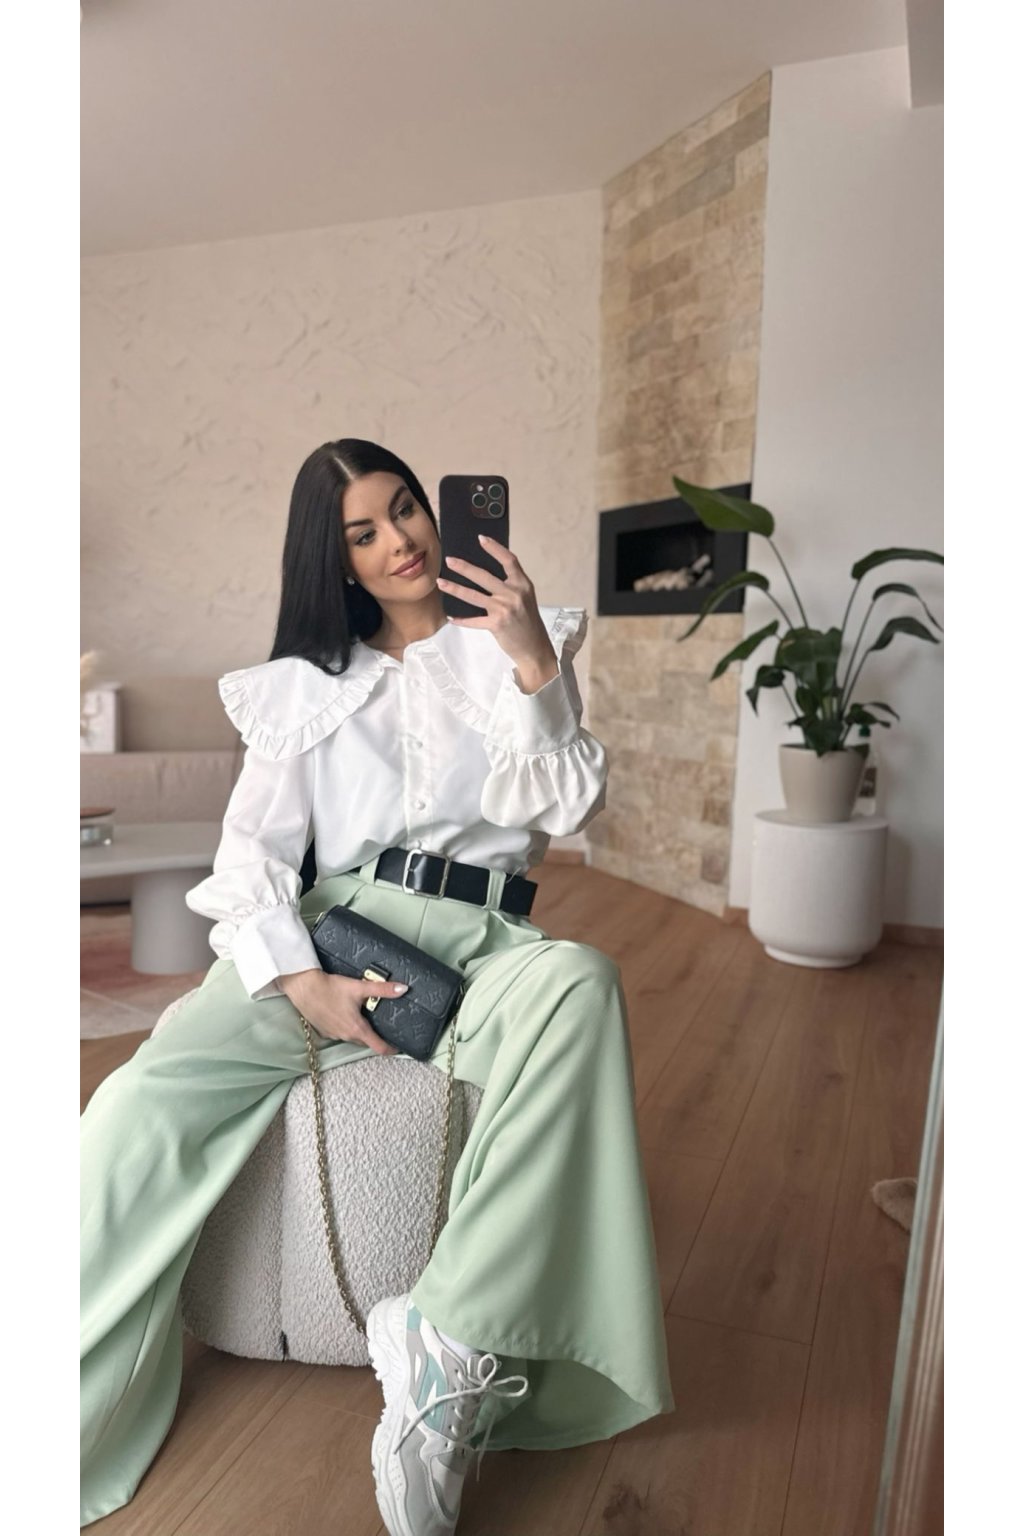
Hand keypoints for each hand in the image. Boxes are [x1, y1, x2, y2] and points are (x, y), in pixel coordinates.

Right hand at [278, 968, 404, 1054]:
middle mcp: (345, 1036)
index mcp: (357, 1029)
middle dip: (375, 1037)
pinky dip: (345, 1027)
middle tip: (383, 1027)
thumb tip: (403, 989)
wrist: (303, 987)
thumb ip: (382, 989)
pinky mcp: (324, 1031)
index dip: (391, 1049)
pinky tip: (345, 1014)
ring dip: (359, 1031)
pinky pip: (340, 1033)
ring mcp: (333, 1035)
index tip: (399, 1047)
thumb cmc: (331, 988)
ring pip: (352, 1037)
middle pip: (366, 1041)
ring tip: (364, 1017)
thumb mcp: (359, 987)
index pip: (379, 1047)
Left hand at [438, 535, 557, 679]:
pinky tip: (452, 617)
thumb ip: (511, 585)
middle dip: (464, 567)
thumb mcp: (525, 598)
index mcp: (523, 584)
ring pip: (474, 596)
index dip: (495, 548)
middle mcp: (514, 594)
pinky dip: (462, 619)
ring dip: (455, 588)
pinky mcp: (496, 625)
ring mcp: (504, 609)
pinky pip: (473, 620)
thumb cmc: (528, 621)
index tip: (481, 539)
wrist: (535, 647)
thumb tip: (486, 574)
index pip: (509, 560)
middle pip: (485, 576)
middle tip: (449, 560)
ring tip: (440, 582)